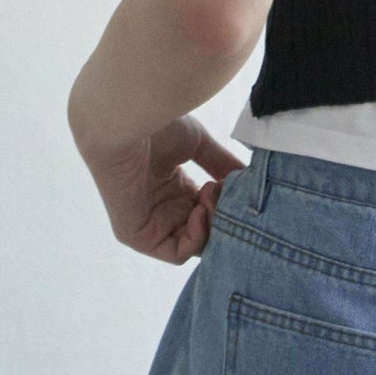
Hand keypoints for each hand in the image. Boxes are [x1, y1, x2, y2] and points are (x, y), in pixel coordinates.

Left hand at [76, 113, 246, 264]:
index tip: (239, 186)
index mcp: (174, 190)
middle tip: (230, 194)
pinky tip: (200, 210)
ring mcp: (150, 224)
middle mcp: (163, 209)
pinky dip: (197, 238)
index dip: (227, 205)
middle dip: (223, 216)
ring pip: (195, 244)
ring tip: (212, 193)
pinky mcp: (137, 235)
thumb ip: (222, 165)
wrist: (127, 122)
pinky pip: (176, 252)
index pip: (209, 213)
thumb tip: (249, 179)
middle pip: (206, 231)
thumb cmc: (156, 126)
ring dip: (212, 224)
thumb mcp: (198, 146)